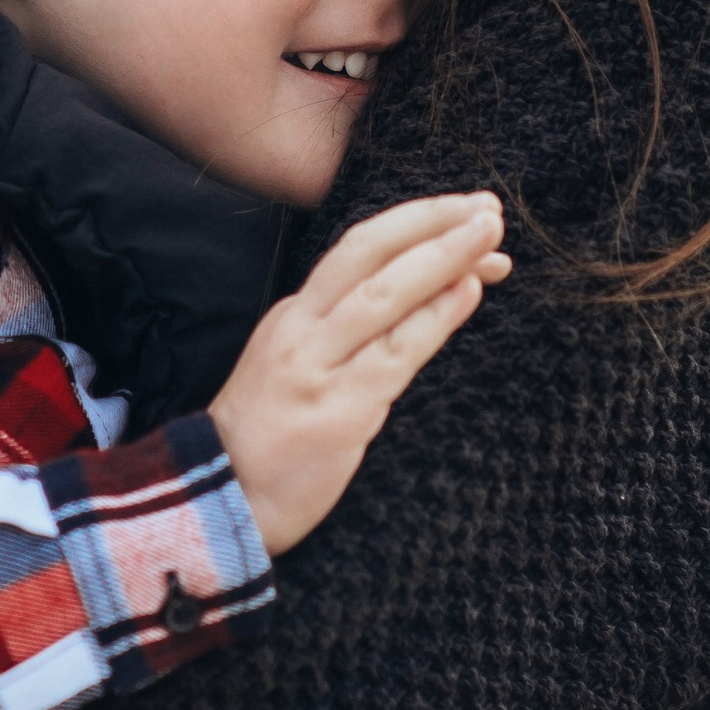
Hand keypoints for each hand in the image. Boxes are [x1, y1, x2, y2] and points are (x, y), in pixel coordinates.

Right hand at [209, 194, 508, 556]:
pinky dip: (435, 316)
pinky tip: (469, 292)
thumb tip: (423, 298)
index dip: (416, 222)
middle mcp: (302, 329)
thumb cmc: (268, 440)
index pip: (359, 248)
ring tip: (491, 236)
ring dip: (444, 258)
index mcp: (295, 315)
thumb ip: (348, 334)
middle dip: (434, 223)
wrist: (218, 502)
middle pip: (370, 253)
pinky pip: (395, 353)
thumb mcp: (299, 366)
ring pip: (385, 294)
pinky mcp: (337, 410)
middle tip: (489, 208)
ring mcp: (317, 367)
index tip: (465, 210)